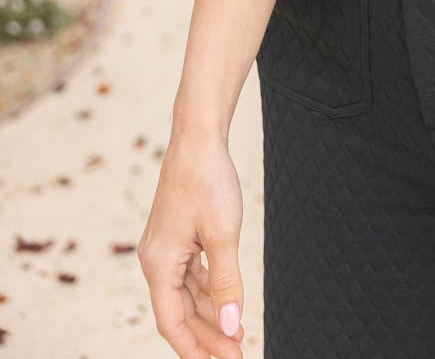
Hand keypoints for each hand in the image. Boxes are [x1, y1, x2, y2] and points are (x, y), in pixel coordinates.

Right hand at [138, 135, 245, 358]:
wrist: (198, 138)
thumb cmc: (207, 180)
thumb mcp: (223, 235)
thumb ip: (226, 284)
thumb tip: (232, 327)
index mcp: (158, 264)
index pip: (172, 323)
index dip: (196, 348)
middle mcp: (156, 260)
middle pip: (179, 313)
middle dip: (208, 336)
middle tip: (238, 354)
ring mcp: (166, 249)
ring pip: (186, 296)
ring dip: (210, 316)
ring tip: (237, 336)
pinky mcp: (178, 237)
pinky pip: (191, 277)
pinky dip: (209, 292)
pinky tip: (227, 303)